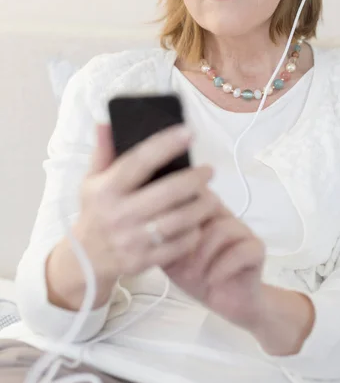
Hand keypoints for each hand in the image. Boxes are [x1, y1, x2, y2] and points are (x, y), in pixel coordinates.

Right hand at [74, 123, 218, 282]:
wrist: (86, 259)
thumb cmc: (96, 210)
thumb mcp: (92, 179)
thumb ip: (103, 150)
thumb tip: (107, 121)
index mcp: (107, 189)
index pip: (139, 161)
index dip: (166, 144)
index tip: (188, 132)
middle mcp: (119, 214)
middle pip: (168, 193)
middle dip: (195, 179)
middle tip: (209, 170)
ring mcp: (132, 240)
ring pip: (178, 220)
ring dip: (201, 206)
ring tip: (211, 195)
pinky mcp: (144, 260)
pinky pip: (179, 246)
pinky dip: (194, 232)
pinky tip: (199, 221)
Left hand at [162, 203, 265, 332]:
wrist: (228, 300)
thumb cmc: (198, 274)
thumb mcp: (171, 256)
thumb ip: (160, 238)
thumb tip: (138, 226)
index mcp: (202, 212)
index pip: (190, 194)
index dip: (176, 213)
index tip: (164, 236)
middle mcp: (223, 215)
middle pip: (205, 209)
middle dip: (188, 237)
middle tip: (179, 260)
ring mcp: (241, 230)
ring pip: (222, 229)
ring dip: (204, 255)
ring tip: (194, 274)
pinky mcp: (256, 249)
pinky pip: (240, 250)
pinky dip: (222, 266)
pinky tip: (212, 280)